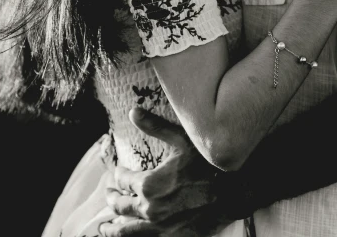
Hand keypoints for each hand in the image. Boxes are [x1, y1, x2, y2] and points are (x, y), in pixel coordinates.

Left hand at [100, 108, 225, 235]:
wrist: (232, 193)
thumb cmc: (208, 164)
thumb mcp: (182, 140)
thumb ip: (155, 126)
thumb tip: (133, 111)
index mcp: (149, 184)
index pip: (124, 180)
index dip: (118, 176)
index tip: (117, 172)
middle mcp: (150, 209)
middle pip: (121, 206)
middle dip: (112, 199)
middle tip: (108, 195)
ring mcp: (159, 227)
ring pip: (126, 231)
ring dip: (112, 229)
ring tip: (104, 228)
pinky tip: (128, 236)